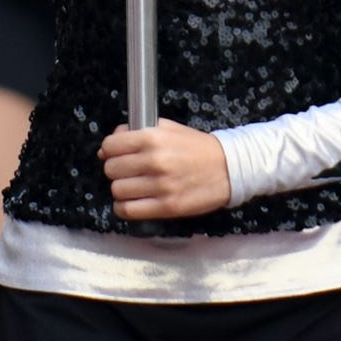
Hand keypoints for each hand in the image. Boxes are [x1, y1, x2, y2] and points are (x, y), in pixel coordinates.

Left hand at [98, 119, 231, 220]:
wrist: (230, 169)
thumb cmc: (199, 148)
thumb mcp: (171, 129)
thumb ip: (140, 131)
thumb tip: (109, 145)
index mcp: (154, 138)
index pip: (111, 146)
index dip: (110, 150)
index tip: (116, 153)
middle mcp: (155, 161)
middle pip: (111, 169)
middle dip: (116, 170)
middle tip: (128, 170)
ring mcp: (161, 186)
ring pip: (117, 190)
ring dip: (122, 189)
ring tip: (134, 186)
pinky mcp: (166, 207)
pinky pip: (127, 210)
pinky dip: (125, 207)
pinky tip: (134, 201)